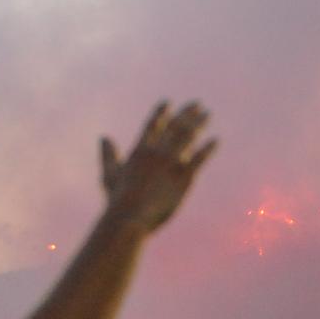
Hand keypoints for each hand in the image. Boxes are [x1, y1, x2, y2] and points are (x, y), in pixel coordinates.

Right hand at [100, 101, 216, 232]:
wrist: (131, 215)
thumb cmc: (117, 198)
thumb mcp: (110, 174)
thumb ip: (108, 155)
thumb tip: (104, 137)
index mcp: (140, 150)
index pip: (152, 125)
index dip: (160, 112)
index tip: (168, 103)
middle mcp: (157, 151)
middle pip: (175, 126)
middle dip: (186, 113)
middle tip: (197, 104)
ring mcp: (172, 163)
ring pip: (189, 136)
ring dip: (199, 123)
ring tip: (207, 114)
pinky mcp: (184, 176)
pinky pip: (200, 158)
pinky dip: (208, 148)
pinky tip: (216, 140)